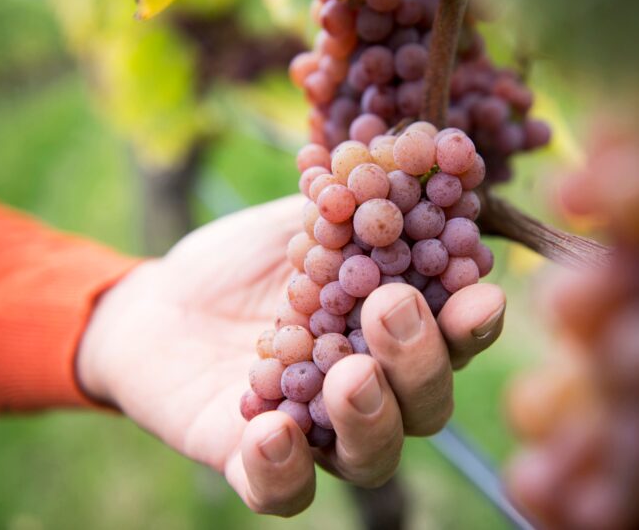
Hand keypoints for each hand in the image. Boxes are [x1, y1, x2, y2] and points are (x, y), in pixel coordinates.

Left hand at [77, 195, 505, 515]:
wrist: (159, 304)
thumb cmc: (244, 262)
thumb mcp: (298, 220)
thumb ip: (355, 202)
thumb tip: (421, 146)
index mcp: (392, 333)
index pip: (451, 338)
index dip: (473, 322)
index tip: (479, 293)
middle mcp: (370, 391)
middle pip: (424, 404)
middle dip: (421, 362)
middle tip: (392, 308)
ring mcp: (318, 434)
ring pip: (371, 455)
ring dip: (371, 417)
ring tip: (352, 372)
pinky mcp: (257, 463)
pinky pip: (283, 491)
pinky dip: (284, 470)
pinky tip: (271, 431)